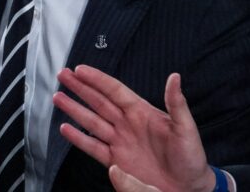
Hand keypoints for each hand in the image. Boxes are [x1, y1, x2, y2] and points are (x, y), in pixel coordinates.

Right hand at [53, 66, 215, 191]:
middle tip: (63, 75)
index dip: (97, 80)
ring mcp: (119, 142)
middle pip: (98, 102)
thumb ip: (177, 104)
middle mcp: (126, 124)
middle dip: (80, 88)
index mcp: (142, 113)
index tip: (81, 70)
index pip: (115, 91)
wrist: (189, 188)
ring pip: (91, 121)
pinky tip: (65, 129)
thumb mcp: (187, 129)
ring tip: (58, 97)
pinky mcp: (115, 161)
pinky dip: (78, 139)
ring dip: (74, 109)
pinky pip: (93, 147)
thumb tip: (174, 77)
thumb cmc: (191, 157)